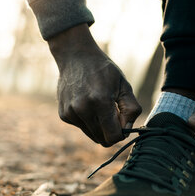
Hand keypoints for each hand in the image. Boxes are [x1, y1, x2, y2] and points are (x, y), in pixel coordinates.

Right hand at [49, 25, 141, 146]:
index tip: (122, 121)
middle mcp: (82, 109)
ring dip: (99, 126)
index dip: (121, 133)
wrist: (75, 56)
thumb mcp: (124, 85)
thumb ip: (131, 109)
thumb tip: (127, 129)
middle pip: (102, 139)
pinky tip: (87, 103)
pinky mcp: (63, 114)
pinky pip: (82, 127)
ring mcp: (70, 113)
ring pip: (92, 135)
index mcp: (100, 101)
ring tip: (99, 105)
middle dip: (110, 131)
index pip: (113, 137)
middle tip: (112, 113)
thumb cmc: (103, 70)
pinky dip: (88, 120)